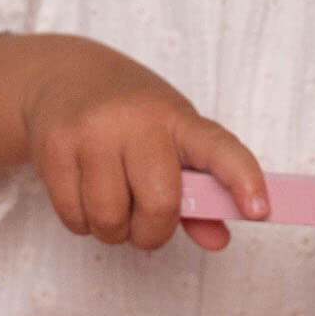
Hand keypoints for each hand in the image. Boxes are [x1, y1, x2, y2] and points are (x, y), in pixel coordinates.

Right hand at [20, 39, 268, 251]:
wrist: (63, 76)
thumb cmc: (132, 116)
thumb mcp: (172, 138)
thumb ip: (200, 194)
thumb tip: (219, 239)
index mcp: (178, 118)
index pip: (220, 149)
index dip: (243, 180)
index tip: (260, 210)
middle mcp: (137, 121)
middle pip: (159, 204)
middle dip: (154, 232)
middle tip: (146, 223)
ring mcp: (92, 132)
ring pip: (110, 220)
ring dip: (115, 231)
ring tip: (114, 204)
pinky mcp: (54, 149)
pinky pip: (75, 218)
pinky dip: (84, 223)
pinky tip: (85, 195)